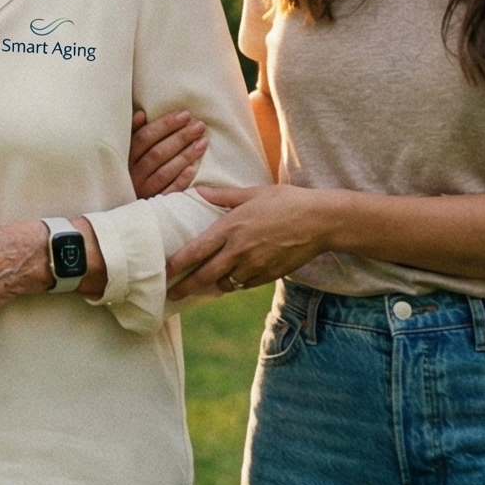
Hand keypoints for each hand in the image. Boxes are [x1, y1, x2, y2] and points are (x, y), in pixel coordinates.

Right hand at [129, 106, 206, 196]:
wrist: (124, 206)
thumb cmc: (128, 167)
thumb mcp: (124, 149)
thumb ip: (132, 132)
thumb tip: (141, 114)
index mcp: (124, 157)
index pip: (144, 137)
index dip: (164, 125)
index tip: (184, 115)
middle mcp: (132, 174)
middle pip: (157, 154)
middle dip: (180, 138)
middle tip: (199, 126)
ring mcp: (143, 190)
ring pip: (164, 172)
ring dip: (185, 156)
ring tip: (203, 142)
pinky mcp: (153, 202)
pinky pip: (168, 192)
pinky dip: (180, 181)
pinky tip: (193, 169)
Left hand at [165, 183, 337, 300]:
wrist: (320, 221)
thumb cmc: (287, 202)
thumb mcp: (253, 193)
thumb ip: (223, 195)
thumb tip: (199, 190)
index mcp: (231, 227)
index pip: (196, 250)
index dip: (177, 263)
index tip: (164, 270)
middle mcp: (239, 250)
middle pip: (205, 275)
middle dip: (185, 287)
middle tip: (171, 294)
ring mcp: (254, 265)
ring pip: (224, 283)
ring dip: (211, 286)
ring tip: (199, 288)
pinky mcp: (268, 275)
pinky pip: (244, 285)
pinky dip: (234, 284)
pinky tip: (229, 281)